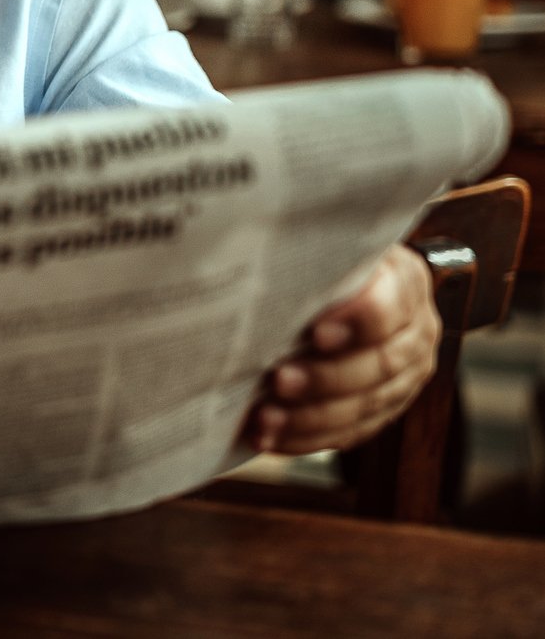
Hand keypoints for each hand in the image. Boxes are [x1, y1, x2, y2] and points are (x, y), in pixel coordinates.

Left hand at [249, 245, 439, 454]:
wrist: (350, 282)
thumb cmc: (326, 259)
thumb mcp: (327, 244)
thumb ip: (313, 254)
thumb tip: (265, 262)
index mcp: (406, 283)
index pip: (389, 307)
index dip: (356, 321)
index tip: (316, 332)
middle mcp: (416, 333)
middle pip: (379, 364)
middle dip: (325, 377)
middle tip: (278, 380)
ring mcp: (405, 376)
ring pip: (365, 406)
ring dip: (311, 417)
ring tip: (264, 418)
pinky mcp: (383, 408)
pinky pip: (351, 432)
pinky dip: (307, 438)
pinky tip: (270, 437)